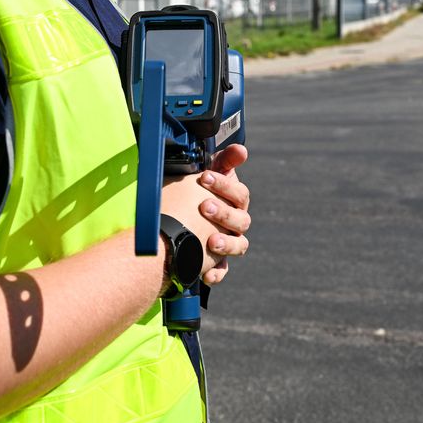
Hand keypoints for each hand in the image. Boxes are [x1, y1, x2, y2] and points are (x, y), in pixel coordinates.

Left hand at [159, 144, 250, 284]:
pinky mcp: (218, 263)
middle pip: (241, 219)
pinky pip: (223, 271)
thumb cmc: (197, 194)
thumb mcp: (206, 176)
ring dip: (226, 243)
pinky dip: (216, 273)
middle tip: (204, 206)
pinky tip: (205, 273)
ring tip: (211, 241)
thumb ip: (223, 162)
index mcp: (234, 200)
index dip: (224, 185)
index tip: (203, 177)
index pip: (239, 192)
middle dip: (223, 212)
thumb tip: (241, 149)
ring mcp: (229, 242)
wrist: (180, 224)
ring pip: (239, 245)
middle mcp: (236, 222)